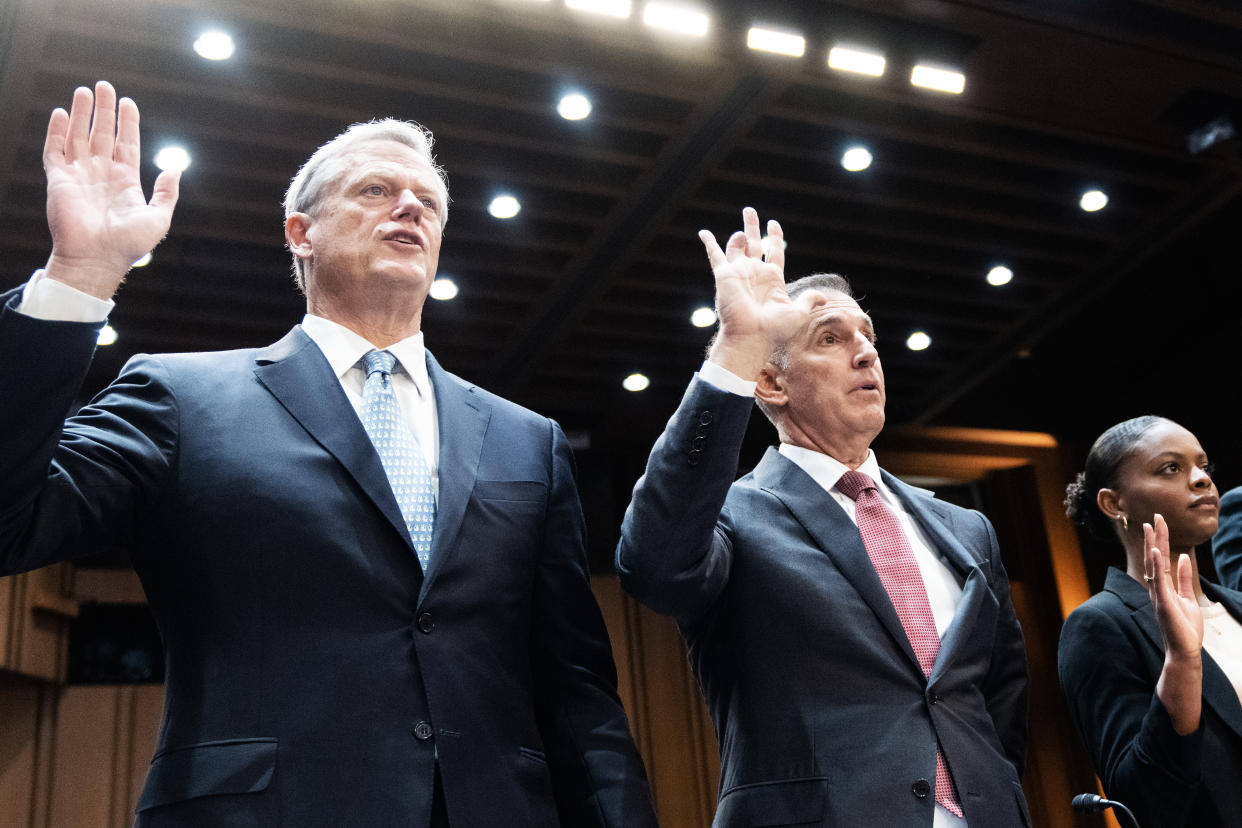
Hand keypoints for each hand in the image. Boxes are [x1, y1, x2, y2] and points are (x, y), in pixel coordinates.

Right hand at [42, 81, 180, 299]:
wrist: (98, 259)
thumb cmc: (129, 244)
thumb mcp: (159, 218)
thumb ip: (167, 192)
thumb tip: (175, 168)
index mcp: (125, 181)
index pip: (126, 144)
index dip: (128, 123)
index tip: (128, 103)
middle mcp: (102, 175)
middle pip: (102, 133)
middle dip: (103, 110)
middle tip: (104, 86)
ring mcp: (79, 176)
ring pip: (79, 136)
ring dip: (80, 113)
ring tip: (83, 91)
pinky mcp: (59, 180)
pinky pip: (55, 150)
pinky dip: (56, 131)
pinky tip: (60, 113)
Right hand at [699, 207, 803, 379]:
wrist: (752, 337)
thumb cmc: (774, 329)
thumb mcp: (797, 313)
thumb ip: (808, 300)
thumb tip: (822, 298)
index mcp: (772, 279)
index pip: (774, 251)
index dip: (775, 237)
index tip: (773, 223)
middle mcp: (754, 273)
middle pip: (754, 243)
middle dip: (752, 226)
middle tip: (749, 210)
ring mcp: (739, 273)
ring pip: (736, 246)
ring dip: (738, 235)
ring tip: (742, 229)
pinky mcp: (725, 275)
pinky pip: (715, 255)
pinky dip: (709, 243)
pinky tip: (703, 232)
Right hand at [1145, 515, 1203, 656]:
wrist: (1184, 650)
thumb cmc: (1185, 628)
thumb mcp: (1188, 598)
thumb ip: (1184, 578)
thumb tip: (1183, 558)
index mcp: (1163, 587)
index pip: (1160, 559)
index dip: (1160, 540)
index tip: (1158, 522)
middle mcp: (1157, 588)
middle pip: (1155, 557)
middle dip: (1155, 536)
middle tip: (1154, 517)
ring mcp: (1158, 595)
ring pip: (1154, 565)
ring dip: (1153, 545)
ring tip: (1152, 527)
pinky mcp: (1163, 603)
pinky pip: (1159, 581)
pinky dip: (1156, 565)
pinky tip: (1155, 551)